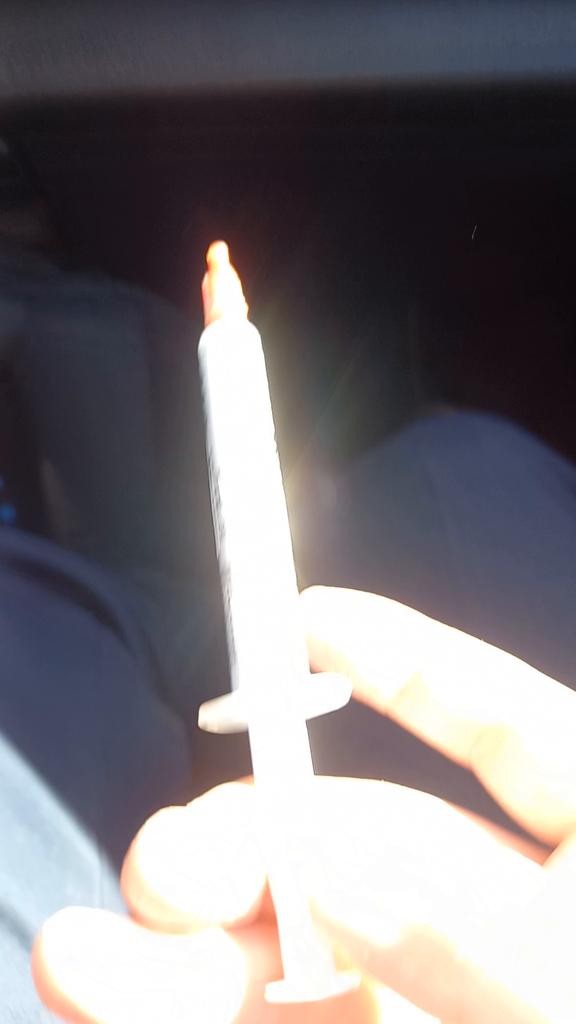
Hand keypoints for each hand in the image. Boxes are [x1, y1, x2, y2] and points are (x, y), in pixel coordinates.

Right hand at [33, 586, 575, 1022]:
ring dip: (201, 956)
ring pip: (315, 955)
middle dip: (254, 846)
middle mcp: (520, 918)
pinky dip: (216, 1020)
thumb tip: (319, 857)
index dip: (404, 662)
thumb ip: (474, 929)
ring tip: (80, 966)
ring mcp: (448, 998)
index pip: (501, 724)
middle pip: (370, 849)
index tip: (309, 620)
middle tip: (162, 873)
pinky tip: (124, 1011)